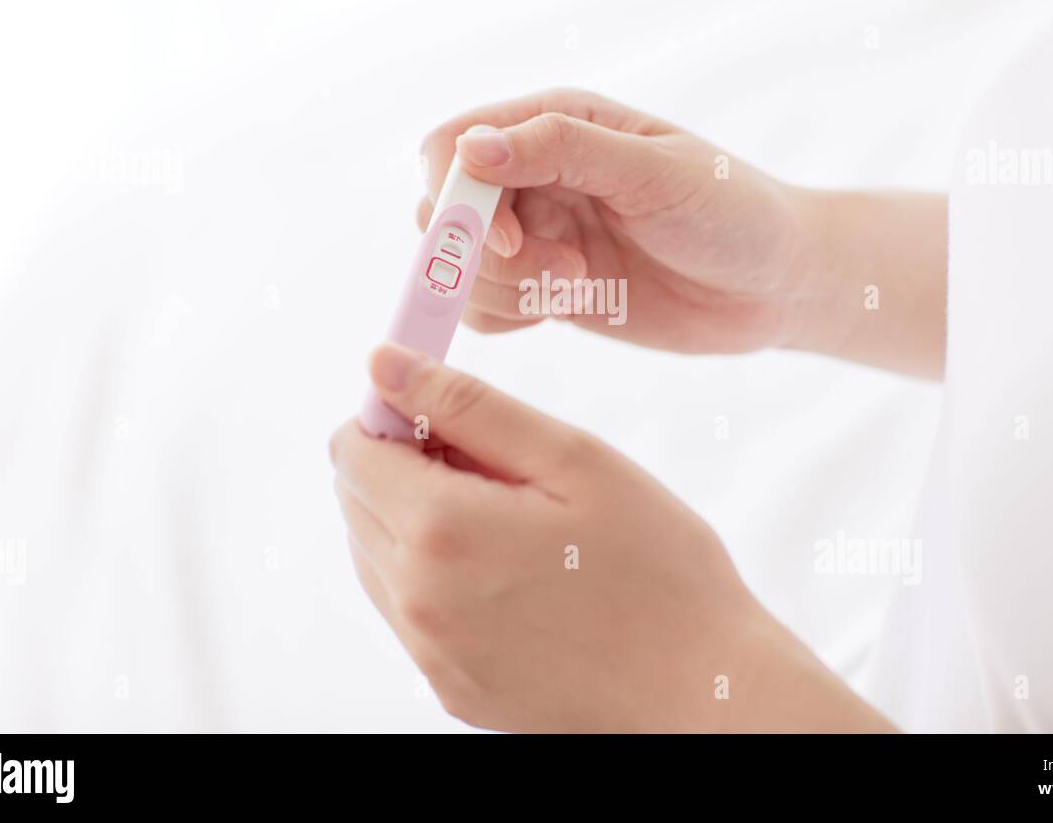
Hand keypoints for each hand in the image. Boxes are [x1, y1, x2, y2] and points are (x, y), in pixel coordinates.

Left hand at [330, 343, 892, 731]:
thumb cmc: (657, 568)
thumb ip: (466, 404)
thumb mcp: (572, 459)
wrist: (701, 689)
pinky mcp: (449, 685)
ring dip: (419, 520)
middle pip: (355, 499)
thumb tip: (383, 363)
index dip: (396, 416)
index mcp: (440, 530)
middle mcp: (416, 599)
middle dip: (409, 465)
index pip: (351, 448)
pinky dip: (438, 575)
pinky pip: (407, 610)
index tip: (455, 420)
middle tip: (503, 472)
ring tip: (514, 524)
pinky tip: (514, 574)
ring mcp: (429, 651)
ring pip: (375, 554)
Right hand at [419, 88, 814, 353]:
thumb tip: (470, 150)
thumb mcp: (654, 171)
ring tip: (582, 284)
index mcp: (553, 123)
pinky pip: (483, 309)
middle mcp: (533, 175)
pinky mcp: (543, 287)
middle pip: (442, 215)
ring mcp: (535, 234)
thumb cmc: (731, 209)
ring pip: (459, 269)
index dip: (456, 197)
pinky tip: (568, 306)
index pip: (450, 148)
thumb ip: (562, 150)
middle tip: (568, 273)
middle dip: (489, 256)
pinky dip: (509, 317)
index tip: (507, 238)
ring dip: (508, 290)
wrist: (774, 283)